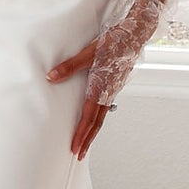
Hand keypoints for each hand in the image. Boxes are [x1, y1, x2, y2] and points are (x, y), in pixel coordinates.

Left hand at [45, 37, 109, 159]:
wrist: (137, 33)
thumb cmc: (115, 41)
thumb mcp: (89, 52)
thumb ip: (70, 66)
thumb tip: (51, 77)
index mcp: (102, 88)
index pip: (89, 118)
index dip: (81, 135)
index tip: (75, 149)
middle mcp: (108, 92)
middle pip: (96, 123)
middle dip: (87, 140)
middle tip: (79, 154)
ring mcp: (113, 89)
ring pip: (101, 115)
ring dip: (92, 130)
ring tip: (84, 141)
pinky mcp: (114, 84)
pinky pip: (104, 106)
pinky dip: (97, 117)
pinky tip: (93, 116)